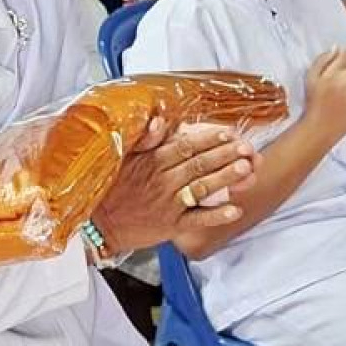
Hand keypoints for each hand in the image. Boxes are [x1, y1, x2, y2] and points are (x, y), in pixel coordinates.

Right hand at [91, 119, 258, 252]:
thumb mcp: (122, 157)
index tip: (228, 132)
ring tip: (245, 169)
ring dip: (224, 179)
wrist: (98, 225)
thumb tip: (159, 120)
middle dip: (224, 155)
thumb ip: (144, 139)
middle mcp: (163, 181)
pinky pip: (197, 219)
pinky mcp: (171, 226)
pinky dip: (216, 215)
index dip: (208, 138)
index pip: (185, 146)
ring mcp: (169, 204)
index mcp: (152, 162)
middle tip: (246, 148)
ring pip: (201, 188)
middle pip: (198, 164)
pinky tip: (235, 210)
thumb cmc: (111, 190)